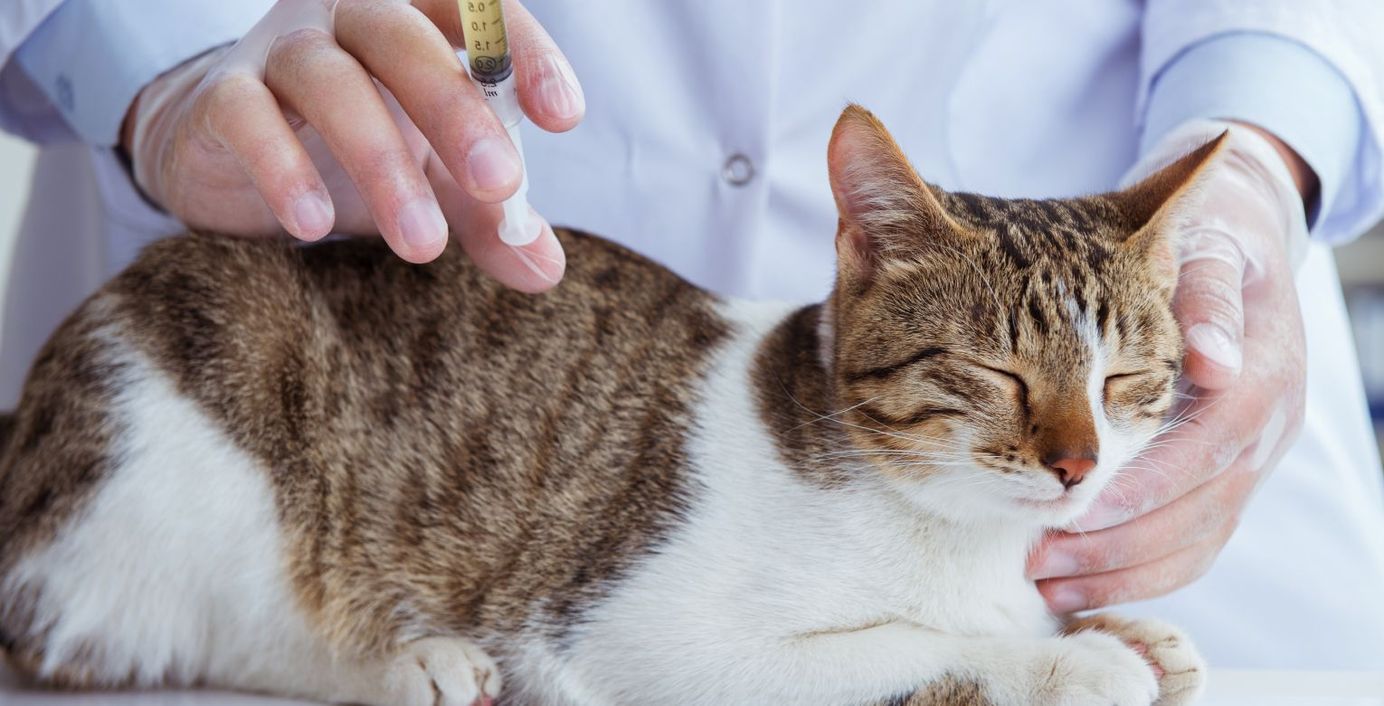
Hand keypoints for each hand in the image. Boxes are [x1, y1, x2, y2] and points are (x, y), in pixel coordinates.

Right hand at [122, 0, 581, 290]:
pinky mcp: (220, 96)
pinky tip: (315, 226)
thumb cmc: (357, 149)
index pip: (477, 12)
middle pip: (405, 40)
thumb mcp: (436, 179)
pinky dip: (282, 168)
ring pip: (332, 81)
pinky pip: (248, 118)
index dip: (524, 53)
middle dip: (458, 112)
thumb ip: (491, 217)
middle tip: (499, 186)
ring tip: (422, 245)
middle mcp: (349, 15)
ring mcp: (280, 49)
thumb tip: (546, 270)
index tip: (564, 117)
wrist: (230, 150)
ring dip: (382, 163)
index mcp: (417, 19)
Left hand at [1028, 120, 1311, 611]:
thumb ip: (1206, 297)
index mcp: (1261, 377)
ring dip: (1121, 571)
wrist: (1245, 243)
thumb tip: (1209, 360)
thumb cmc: (1210, 240)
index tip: (1072, 506)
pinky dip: (1138, 570)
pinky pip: (1193, 542)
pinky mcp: (1229, 479)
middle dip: (1117, 543)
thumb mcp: (1209, 247)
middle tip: (1039, 561)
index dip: (1141, 485)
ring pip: (1196, 539)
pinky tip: (1080, 581)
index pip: (1205, 449)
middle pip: (1197, 510)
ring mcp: (1252, 461)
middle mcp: (1265, 431)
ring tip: (1047, 584)